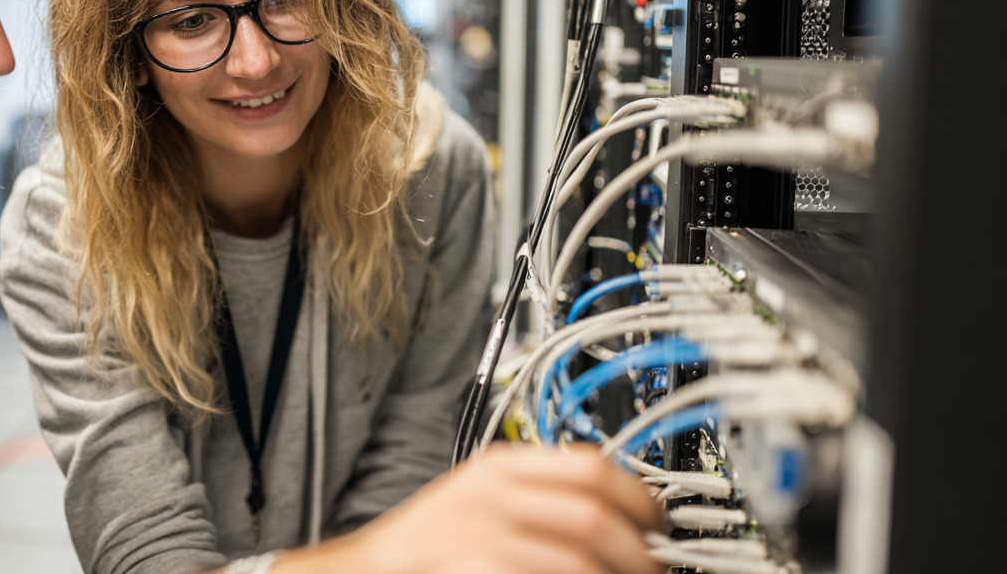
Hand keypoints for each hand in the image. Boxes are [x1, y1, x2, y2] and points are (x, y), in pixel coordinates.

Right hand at [272, 445, 663, 573]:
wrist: (368, 570)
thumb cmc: (430, 547)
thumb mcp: (480, 500)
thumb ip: (537, 496)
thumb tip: (614, 513)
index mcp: (497, 467)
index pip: (589, 465)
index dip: (639, 496)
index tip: (660, 520)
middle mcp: (489, 493)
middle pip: (593, 513)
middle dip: (638, 550)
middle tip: (654, 568)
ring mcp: (479, 533)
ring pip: (579, 559)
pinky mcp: (476, 567)